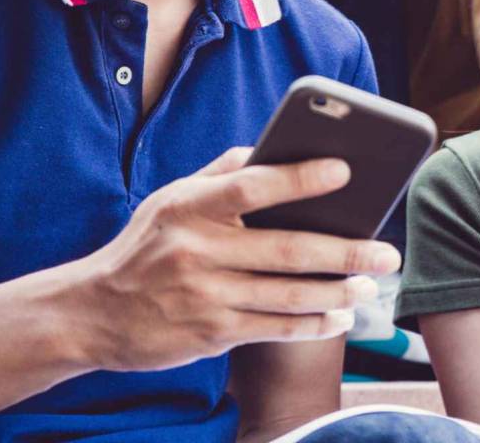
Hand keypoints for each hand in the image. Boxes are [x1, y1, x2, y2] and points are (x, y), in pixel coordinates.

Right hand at [66, 147, 401, 372]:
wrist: (93, 312)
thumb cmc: (146, 247)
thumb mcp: (170, 201)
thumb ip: (220, 175)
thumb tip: (271, 145)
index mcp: (188, 207)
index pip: (251, 185)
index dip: (299, 177)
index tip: (346, 169)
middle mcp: (196, 251)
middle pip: (286, 250)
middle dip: (346, 252)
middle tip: (387, 252)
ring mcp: (204, 295)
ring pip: (288, 295)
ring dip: (338, 292)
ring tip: (370, 285)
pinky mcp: (210, 333)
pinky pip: (275, 328)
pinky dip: (313, 324)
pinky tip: (339, 318)